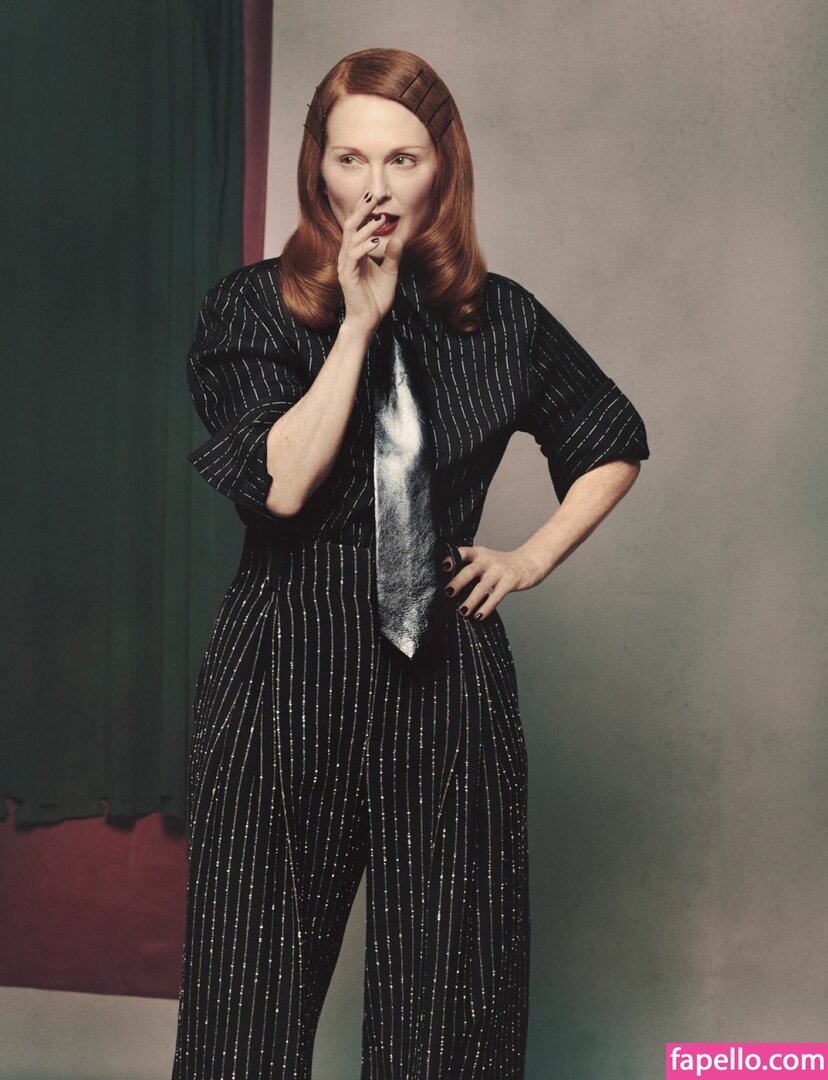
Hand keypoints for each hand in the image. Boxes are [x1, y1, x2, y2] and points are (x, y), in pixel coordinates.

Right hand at [338, 191, 403, 333]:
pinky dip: (364, 246)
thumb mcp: (389, 274)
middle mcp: (347, 256)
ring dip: (366, 226)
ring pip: (351, 238)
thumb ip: (392, 257)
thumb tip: (398, 239)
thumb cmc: (375, 299)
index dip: (362, 210)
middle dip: (361, 210)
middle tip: (373, 195)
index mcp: (355, 254)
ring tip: (380, 218)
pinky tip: (376, 241)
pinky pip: (354, 255)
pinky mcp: (347, 276)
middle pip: (350, 226)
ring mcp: (345, 265)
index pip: (356, 226)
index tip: (372, 196)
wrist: (367, 320)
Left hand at [442, 545, 544, 621]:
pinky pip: (496, 597)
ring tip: (462, 611)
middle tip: (448, 593)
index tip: (442, 567)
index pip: (463, 552)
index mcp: (479, 554)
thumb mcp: (486, 560)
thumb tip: (449, 588)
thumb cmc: (501, 565)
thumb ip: (470, 568)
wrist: (529, 562)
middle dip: (458, 582)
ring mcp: (499, 571)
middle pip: (470, 571)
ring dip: (471, 600)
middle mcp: (488, 561)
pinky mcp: (510, 582)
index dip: (452, 558)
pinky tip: (479, 616)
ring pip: (482, 587)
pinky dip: (486, 607)